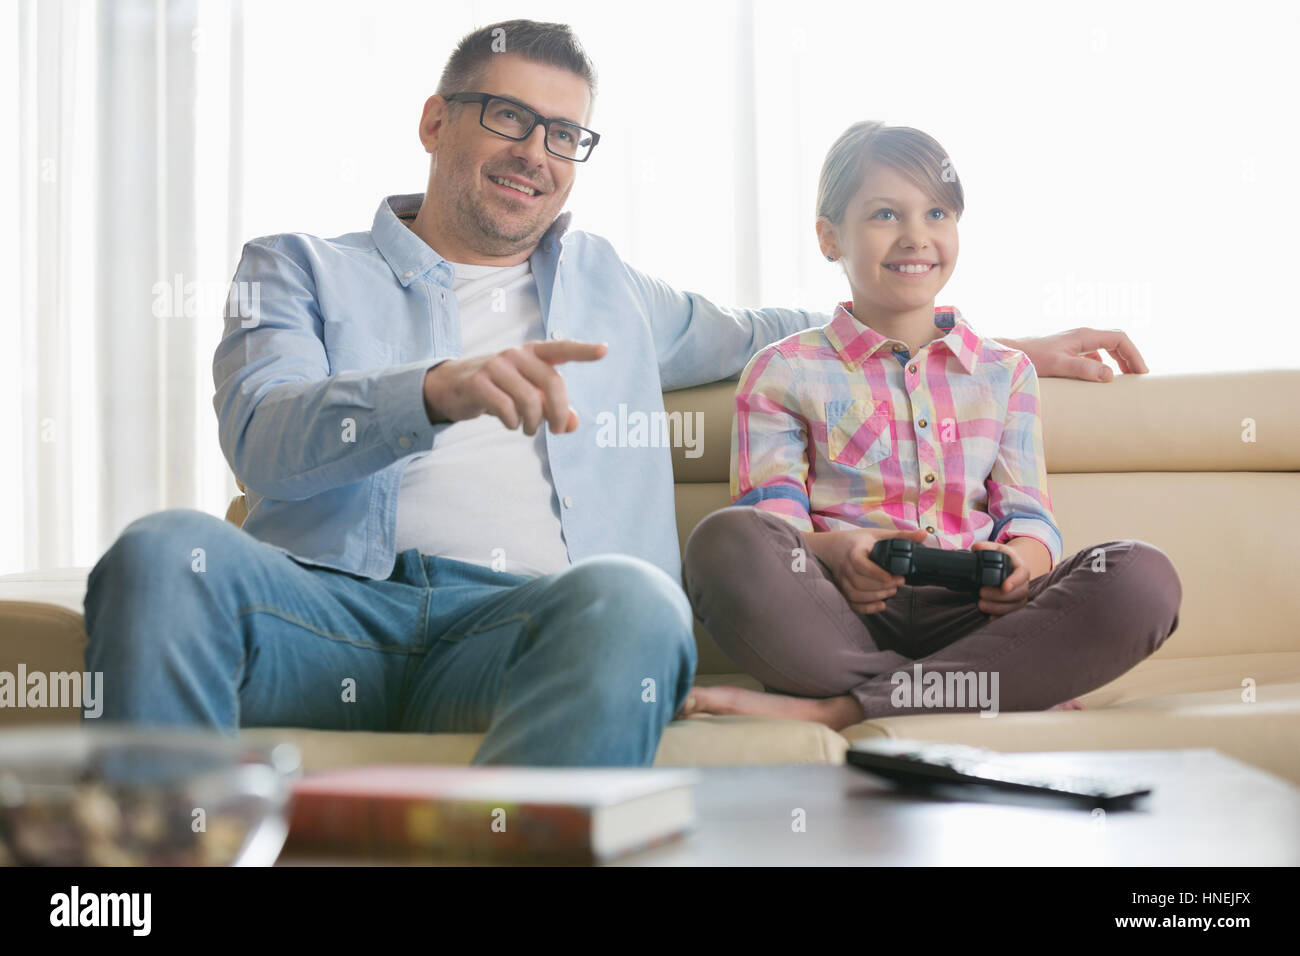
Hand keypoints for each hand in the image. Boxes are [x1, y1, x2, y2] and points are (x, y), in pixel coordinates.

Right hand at [422, 340, 607, 434]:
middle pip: (552, 384)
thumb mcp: (528, 395)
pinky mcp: (479, 383)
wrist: (452, 387)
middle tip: (557, 430)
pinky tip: (510, 423)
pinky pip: (507, 410)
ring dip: (533, 423)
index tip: (605, 351)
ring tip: (527, 428)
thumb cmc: (499, 389)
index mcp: (533, 352)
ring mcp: (496, 366)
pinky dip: (513, 423)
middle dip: (559, 413)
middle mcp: (516, 354)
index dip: (583, 351)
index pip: (562, 349)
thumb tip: (573, 425)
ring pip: (530, 401)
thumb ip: (553, 408)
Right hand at [820, 527, 928, 613]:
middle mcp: (845, 567)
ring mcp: (842, 580)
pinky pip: (852, 604)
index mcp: (854, 551)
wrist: (834, 548)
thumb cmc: (859, 542)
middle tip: (899, 583)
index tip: (892, 576)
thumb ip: (901, 536)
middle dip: (882, 586)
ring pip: (855, 594)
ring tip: (892, 591)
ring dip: (876, 596)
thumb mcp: (879, 535)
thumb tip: (923, 534)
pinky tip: (881, 605)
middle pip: (859, 582)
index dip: (876, 573)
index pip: (860, 564)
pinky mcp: (842, 590)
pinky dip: (866, 608)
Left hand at [970, 540, 1029, 616]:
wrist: (1011, 568)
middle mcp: (1024, 584)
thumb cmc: (1004, 558)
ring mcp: (1020, 597)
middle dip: (1000, 596)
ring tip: (981, 604)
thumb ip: (987, 547)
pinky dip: (1000, 617)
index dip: (1014, 581)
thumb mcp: (997, 549)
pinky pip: (1012, 615)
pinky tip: (989, 616)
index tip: (1004, 586)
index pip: (1022, 574)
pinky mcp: (1015, 607)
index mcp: (1021, 568)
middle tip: (981, 593)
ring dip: (998, 607)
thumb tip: (976, 547)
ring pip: (1015, 606)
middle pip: (1019, 593)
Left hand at [1015, 327, 1148, 381]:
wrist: (1010, 353)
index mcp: (1084, 335)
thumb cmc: (1031, 358)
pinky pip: (1092, 355)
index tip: (1141, 372)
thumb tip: (1110, 375)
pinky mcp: (1066, 351)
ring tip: (1123, 380)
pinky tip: (1099, 379)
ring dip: (1116, 362)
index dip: (1134, 354)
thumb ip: (1083, 368)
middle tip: (1137, 378)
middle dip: (1129, 358)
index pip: (1120, 338)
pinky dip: (1102, 365)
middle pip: (1115, 342)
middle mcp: (1081, 335)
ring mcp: (1073, 342)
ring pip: (1104, 348)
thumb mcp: (1059, 364)